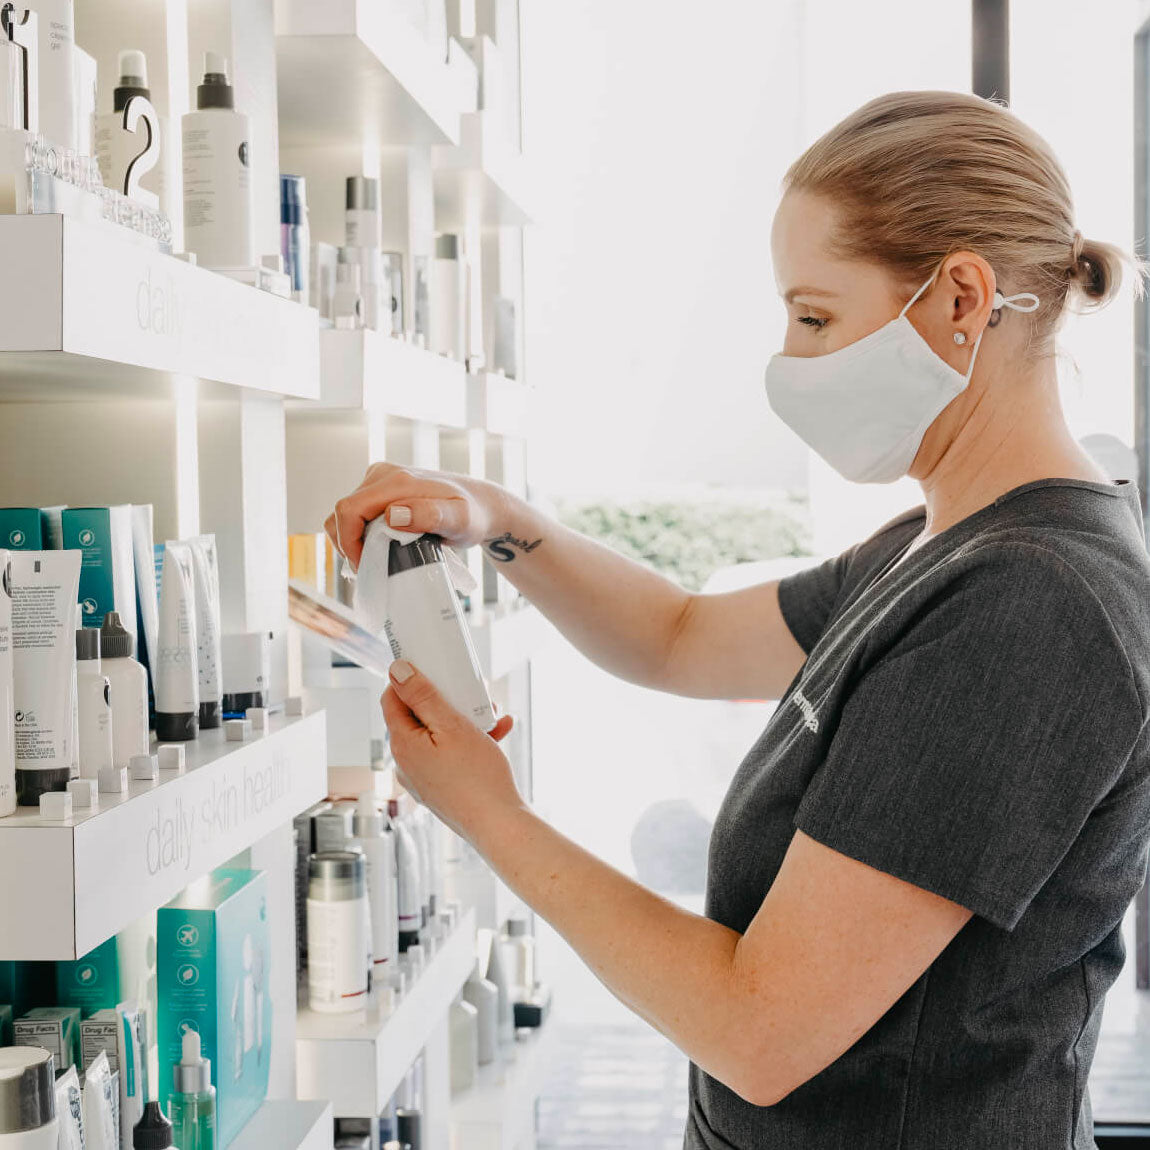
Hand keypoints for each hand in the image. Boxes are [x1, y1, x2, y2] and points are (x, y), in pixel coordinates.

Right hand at [325, 462, 505, 571]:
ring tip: (377, 559)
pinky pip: (356, 512)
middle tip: (372, 568)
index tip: (366, 566)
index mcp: (396, 481)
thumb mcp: (460, 520)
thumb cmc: (473, 516)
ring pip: (346, 514)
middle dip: (349, 544)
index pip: (349, 510)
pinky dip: (359, 533)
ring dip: (352, 540)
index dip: (348, 542)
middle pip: (342, 512)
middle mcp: (383, 474)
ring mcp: (380, 479)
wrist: (480, 504)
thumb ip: (429, 515)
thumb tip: (392, 513)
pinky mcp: (381, 488)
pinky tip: (378, 548)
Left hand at [381, 659, 521, 841]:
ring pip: (437, 735)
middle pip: (417, 717)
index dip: (409, 679)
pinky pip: (449, 755)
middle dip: (445, 700)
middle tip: (470, 692)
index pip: (392, 700)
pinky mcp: (440, 787)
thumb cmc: (477, 777)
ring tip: (490, 715)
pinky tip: (496, 734)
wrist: (498, 824)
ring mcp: (423, 777)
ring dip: (463, 719)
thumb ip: (422, 696)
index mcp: (402, 745)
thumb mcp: (451, 725)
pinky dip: (469, 742)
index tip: (430, 667)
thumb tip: (397, 671)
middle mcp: (406, 763)